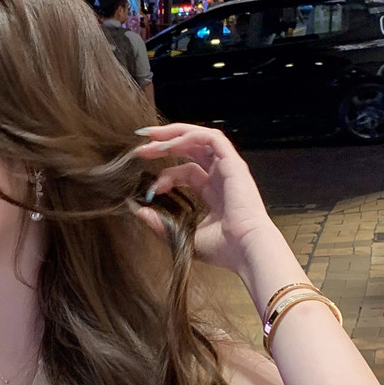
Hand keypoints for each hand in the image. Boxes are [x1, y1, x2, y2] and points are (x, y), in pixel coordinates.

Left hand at [133, 122, 273, 273]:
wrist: (244, 250)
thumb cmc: (223, 248)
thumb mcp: (183, 234)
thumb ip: (160, 223)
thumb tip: (139, 211)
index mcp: (212, 192)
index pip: (186, 171)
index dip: (164, 175)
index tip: (148, 190)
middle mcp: (220, 177)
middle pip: (192, 149)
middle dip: (165, 143)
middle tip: (141, 145)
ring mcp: (228, 168)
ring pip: (201, 137)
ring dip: (175, 134)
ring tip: (151, 137)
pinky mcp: (233, 163)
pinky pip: (211, 139)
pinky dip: (189, 137)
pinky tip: (169, 145)